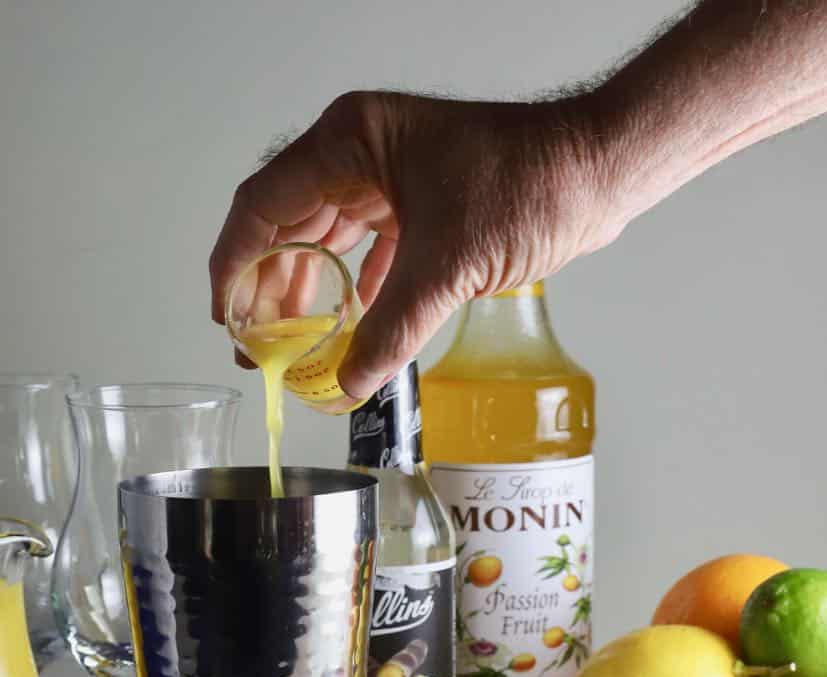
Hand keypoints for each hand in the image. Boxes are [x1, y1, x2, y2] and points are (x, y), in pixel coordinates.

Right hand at [209, 91, 622, 402]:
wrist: (599, 171)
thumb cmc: (532, 184)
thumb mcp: (448, 265)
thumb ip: (391, 329)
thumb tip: (348, 384)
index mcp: (351, 142)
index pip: (263, 207)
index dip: (234, 266)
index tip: (227, 319)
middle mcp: (361, 152)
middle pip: (287, 225)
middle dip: (267, 288)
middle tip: (257, 346)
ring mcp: (389, 176)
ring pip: (325, 239)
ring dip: (307, 291)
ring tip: (291, 344)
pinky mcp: (418, 203)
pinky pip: (367, 250)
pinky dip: (354, 289)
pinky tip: (346, 326)